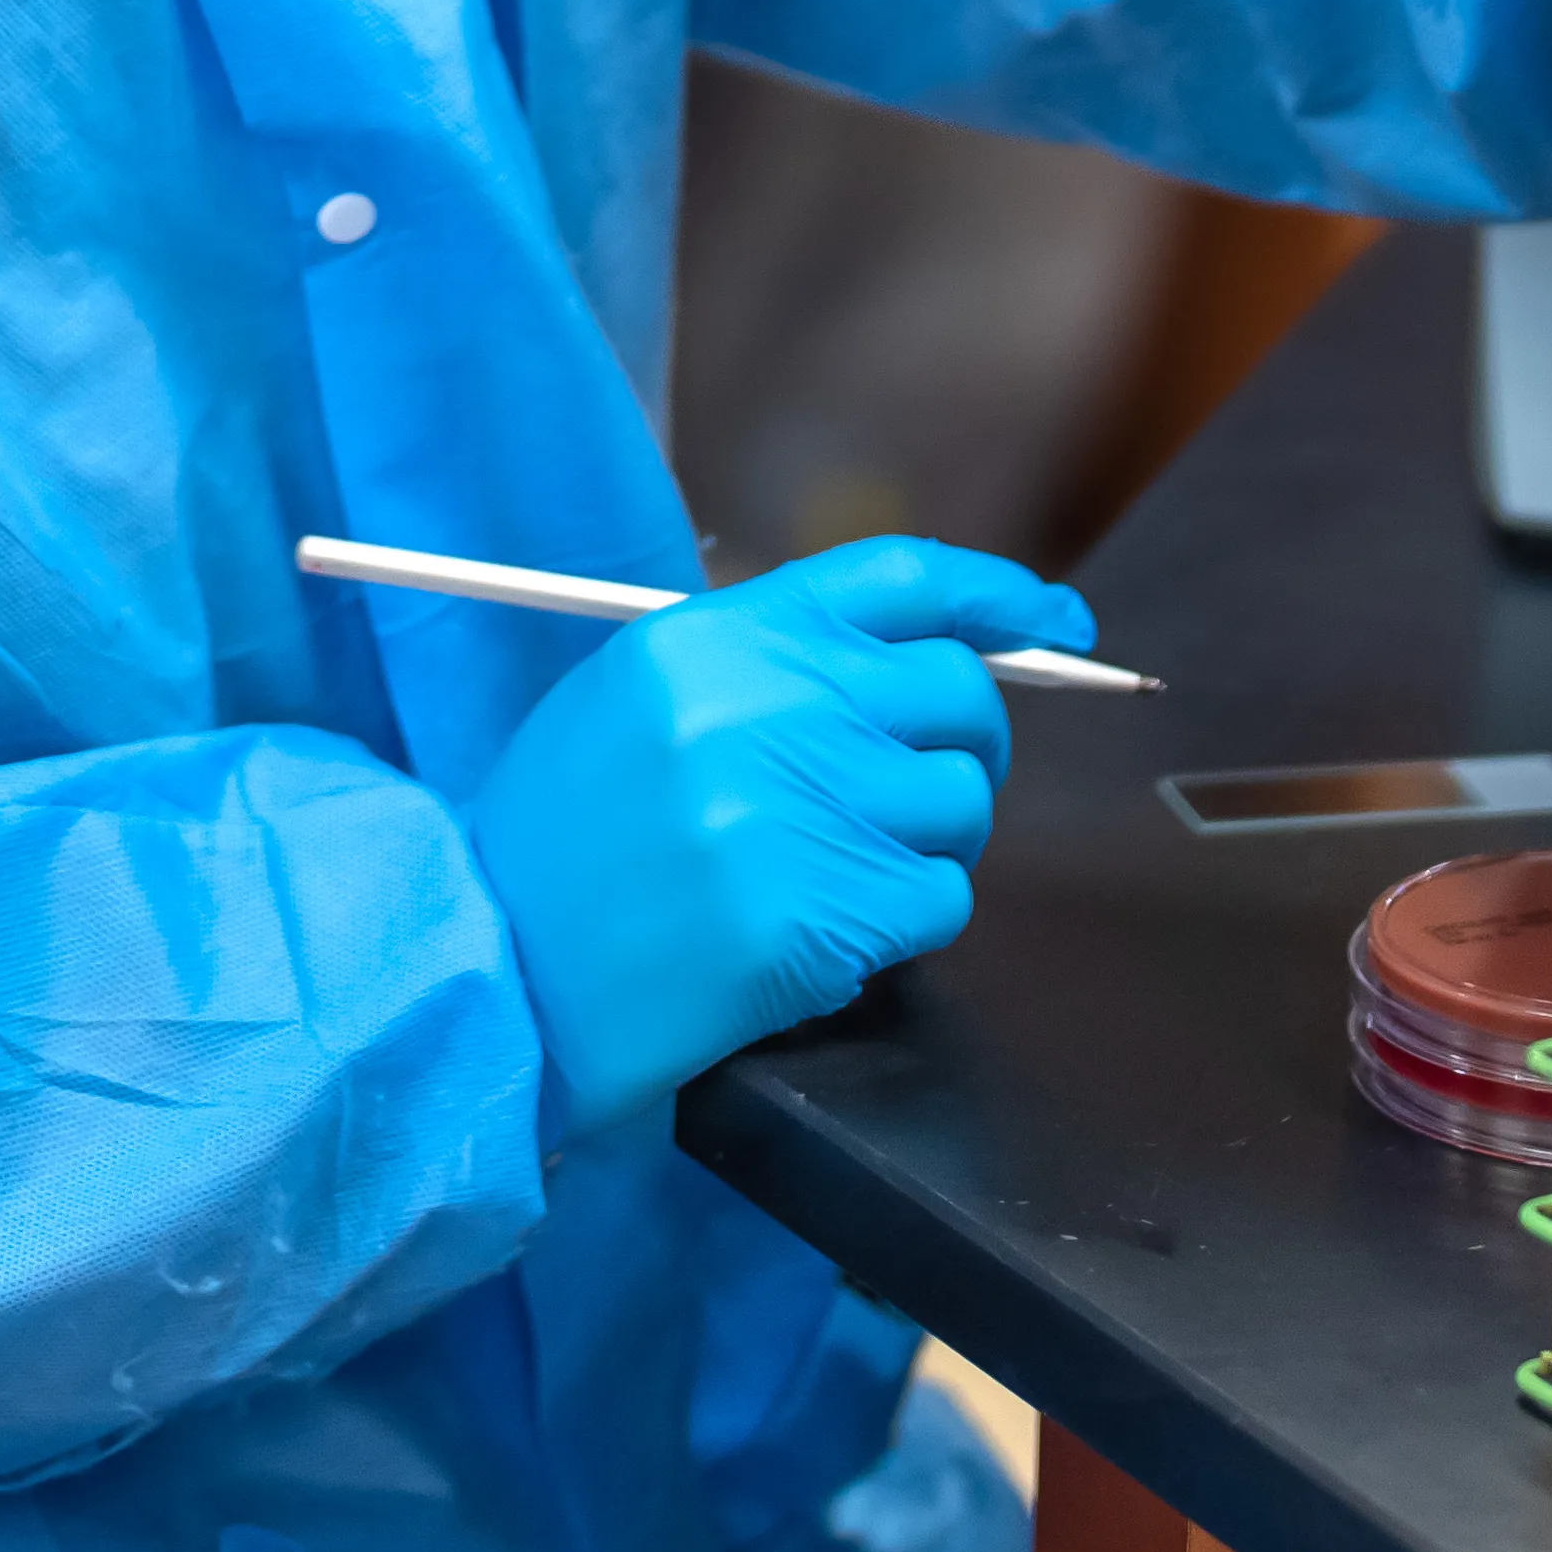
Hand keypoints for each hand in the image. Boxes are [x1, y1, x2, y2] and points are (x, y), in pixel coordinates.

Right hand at [461, 538, 1093, 1136]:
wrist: (492, 972)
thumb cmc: (563, 845)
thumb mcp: (637, 704)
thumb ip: (768, 668)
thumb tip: (922, 661)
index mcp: (715, 638)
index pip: (901, 579)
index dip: (999, 598)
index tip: (1059, 625)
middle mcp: (764, 705)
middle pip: (957, 694)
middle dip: (971, 748)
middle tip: (923, 794)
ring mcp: (793, 809)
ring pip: (962, 805)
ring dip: (931, 846)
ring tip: (846, 876)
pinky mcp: (814, 913)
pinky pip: (937, 901)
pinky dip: (905, 922)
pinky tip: (829, 935)